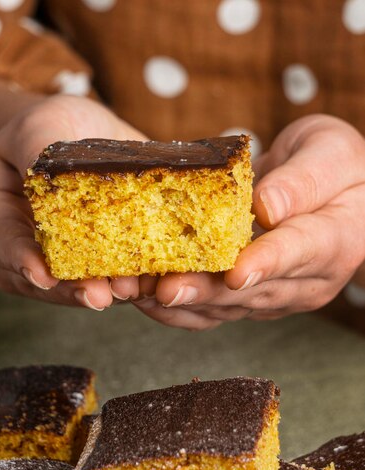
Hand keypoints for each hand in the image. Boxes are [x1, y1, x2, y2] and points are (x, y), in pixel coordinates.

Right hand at [0, 95, 144, 308]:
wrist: (82, 140)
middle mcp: (15, 254)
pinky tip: (150, 284)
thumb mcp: (41, 125)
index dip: (21, 260)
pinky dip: (128, 286)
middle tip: (100, 294)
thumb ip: (38, 150)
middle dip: (73, 289)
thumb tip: (53, 180)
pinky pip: (106, 285)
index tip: (44, 275)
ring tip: (131, 289)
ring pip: (76, 291)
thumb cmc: (52, 129)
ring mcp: (51, 270)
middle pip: (40, 281)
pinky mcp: (90, 274)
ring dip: (107, 292)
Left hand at [135, 115, 364, 328]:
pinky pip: (212, 313)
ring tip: (139, 293)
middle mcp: (306, 281)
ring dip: (181, 303)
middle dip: (205, 291)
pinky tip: (143, 296)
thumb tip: (267, 207)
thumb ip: (303, 180)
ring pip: (226, 309)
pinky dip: (176, 308)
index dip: (263, 263)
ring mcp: (276, 297)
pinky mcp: (250, 302)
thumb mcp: (329, 152)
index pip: (298, 252)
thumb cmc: (334, 164)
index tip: (234, 272)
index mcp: (335, 241)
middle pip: (252, 291)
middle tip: (165, 288)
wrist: (332, 192)